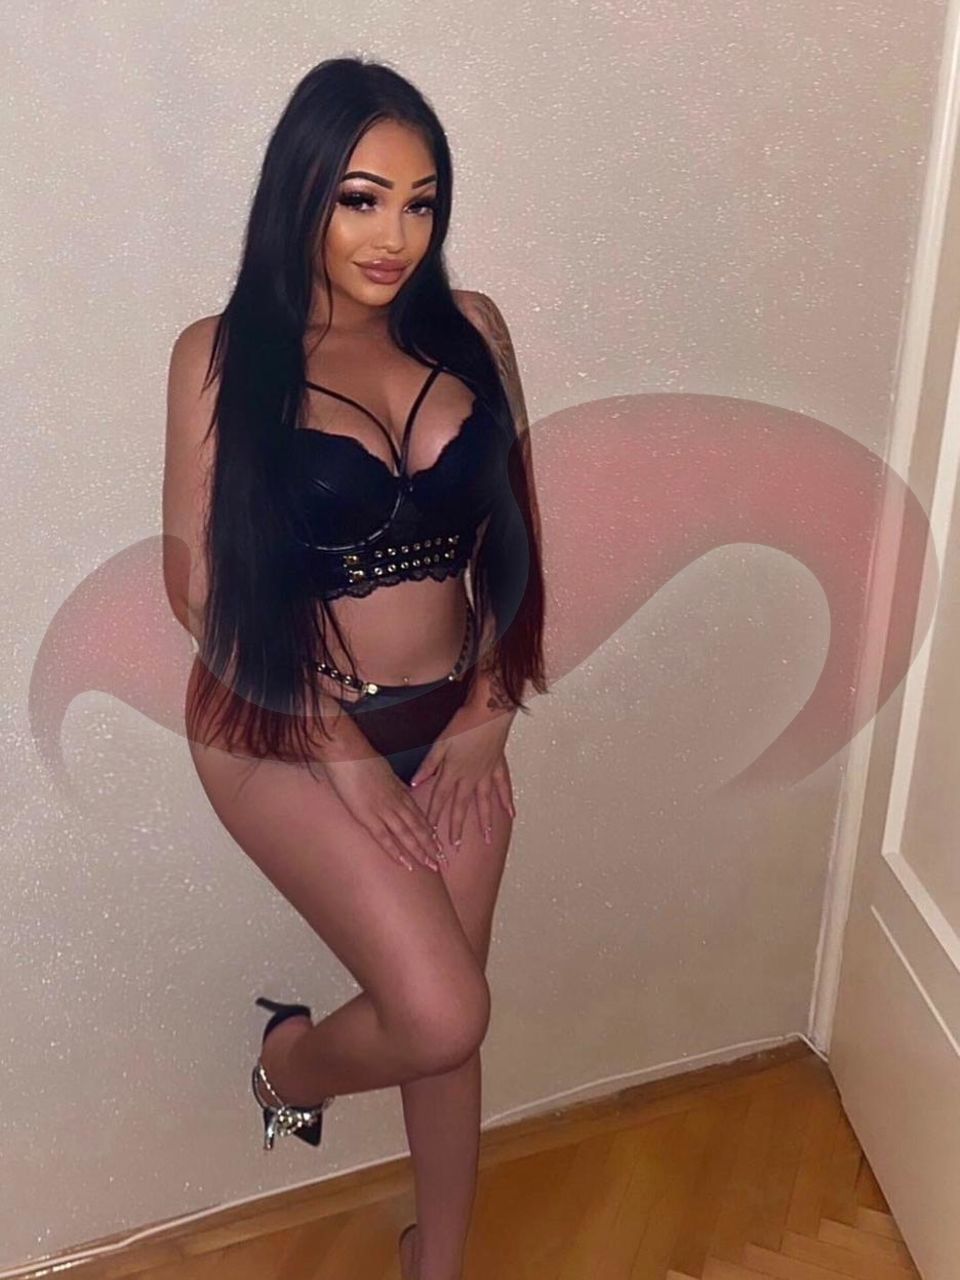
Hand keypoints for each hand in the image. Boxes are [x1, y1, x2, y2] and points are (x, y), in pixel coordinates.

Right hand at [324, 749, 444, 873]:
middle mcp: (396, 803)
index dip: (430, 832)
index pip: (419, 816)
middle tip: (442, 862)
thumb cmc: (363, 759)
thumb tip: (404, 791)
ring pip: (407, 835)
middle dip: (431, 846)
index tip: (439, 844)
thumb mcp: (386, 772)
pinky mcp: (368, 816)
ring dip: (420, 851)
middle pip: (418, 828)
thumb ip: (395, 785)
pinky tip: (405, 863)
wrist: (347, 753)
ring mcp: (383, 810)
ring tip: (431, 866)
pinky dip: (395, 851)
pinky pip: (384, 837)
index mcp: (400, 792)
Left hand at [409, 703, 516, 847]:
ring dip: (485, 822)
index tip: (429, 834)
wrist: (489, 712)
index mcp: (453, 772)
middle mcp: (470, 777)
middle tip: (455, 847)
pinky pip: (503, 787)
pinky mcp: (498, 766)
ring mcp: (486, 773)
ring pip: (484, 803)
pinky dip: (507, 801)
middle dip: (457, 827)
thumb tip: (416, 782)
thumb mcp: (440, 743)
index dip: (433, 817)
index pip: (440, 799)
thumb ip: (428, 765)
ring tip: (486, 839)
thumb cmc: (464, 724)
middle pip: (461, 807)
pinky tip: (511, 814)